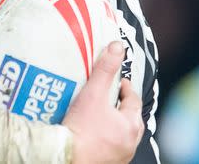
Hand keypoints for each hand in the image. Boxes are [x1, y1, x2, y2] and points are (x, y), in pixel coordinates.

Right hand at [62, 41, 143, 163]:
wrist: (65, 157)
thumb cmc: (81, 129)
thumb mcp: (93, 93)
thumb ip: (105, 69)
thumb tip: (117, 47)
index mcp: (131, 125)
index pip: (133, 100)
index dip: (125, 88)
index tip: (117, 82)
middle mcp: (130, 143)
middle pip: (130, 118)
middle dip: (121, 107)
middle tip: (109, 97)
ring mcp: (120, 156)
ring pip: (121, 135)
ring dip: (114, 124)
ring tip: (100, 115)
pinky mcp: (107, 163)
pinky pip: (111, 147)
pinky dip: (106, 139)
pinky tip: (93, 133)